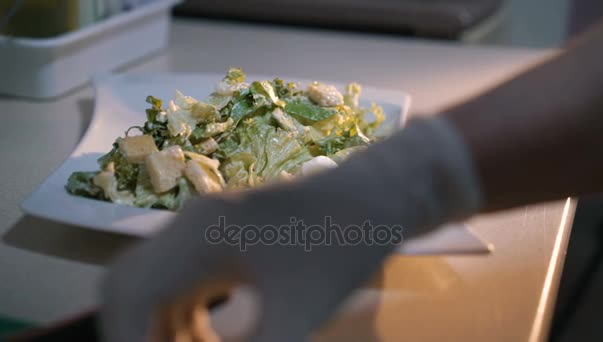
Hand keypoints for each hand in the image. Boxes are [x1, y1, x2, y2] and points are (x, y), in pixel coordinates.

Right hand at [100, 117, 480, 341]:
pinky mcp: (223, 235)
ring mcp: (205, 227)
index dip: (127, 340)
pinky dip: (183, 316)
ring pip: (154, 284)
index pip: (129, 293)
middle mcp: (190, 226)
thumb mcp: (299, 314)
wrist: (377, 196)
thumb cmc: (343, 246)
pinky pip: (181, 280)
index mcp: (199, 236)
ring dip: (161, 327)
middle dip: (138, 333)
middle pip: (130, 286)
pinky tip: (210, 338)